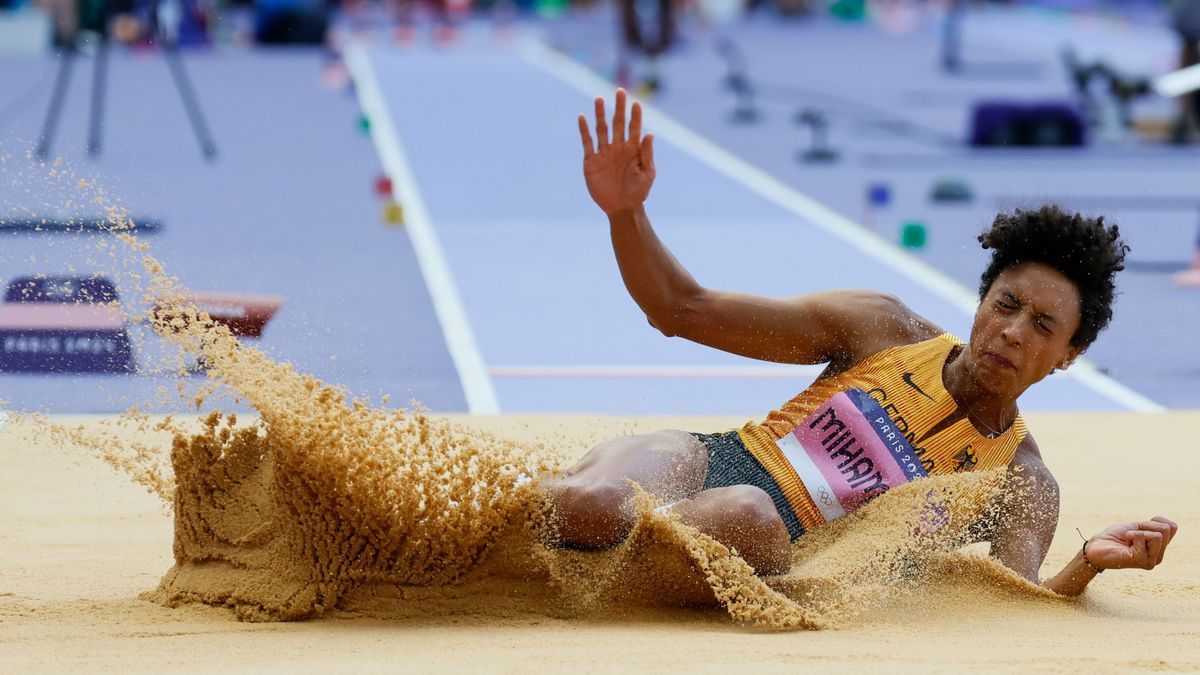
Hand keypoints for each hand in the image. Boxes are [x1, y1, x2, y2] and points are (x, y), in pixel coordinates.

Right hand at [578, 89, 655, 215]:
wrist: (622, 208)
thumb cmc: (638, 192)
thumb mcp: (647, 173)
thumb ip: (646, 154)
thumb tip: (649, 134)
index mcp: (633, 149)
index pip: (634, 128)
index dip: (635, 115)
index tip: (636, 103)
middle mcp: (618, 147)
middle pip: (618, 123)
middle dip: (619, 108)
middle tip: (620, 91)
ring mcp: (604, 153)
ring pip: (602, 129)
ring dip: (600, 114)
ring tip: (599, 99)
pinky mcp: (591, 160)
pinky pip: (587, 142)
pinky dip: (584, 130)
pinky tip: (582, 117)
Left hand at [1086, 516, 1177, 570]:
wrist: (1097, 546)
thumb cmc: (1116, 536)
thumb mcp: (1139, 526)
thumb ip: (1159, 528)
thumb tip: (1172, 527)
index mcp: (1160, 548)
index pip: (1172, 527)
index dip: (1154, 521)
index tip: (1139, 528)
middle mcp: (1159, 556)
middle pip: (1166, 529)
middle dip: (1146, 525)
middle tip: (1131, 534)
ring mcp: (1152, 561)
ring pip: (1158, 535)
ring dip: (1139, 531)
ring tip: (1129, 539)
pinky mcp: (1143, 562)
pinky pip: (1143, 538)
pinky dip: (1132, 534)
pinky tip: (1126, 543)